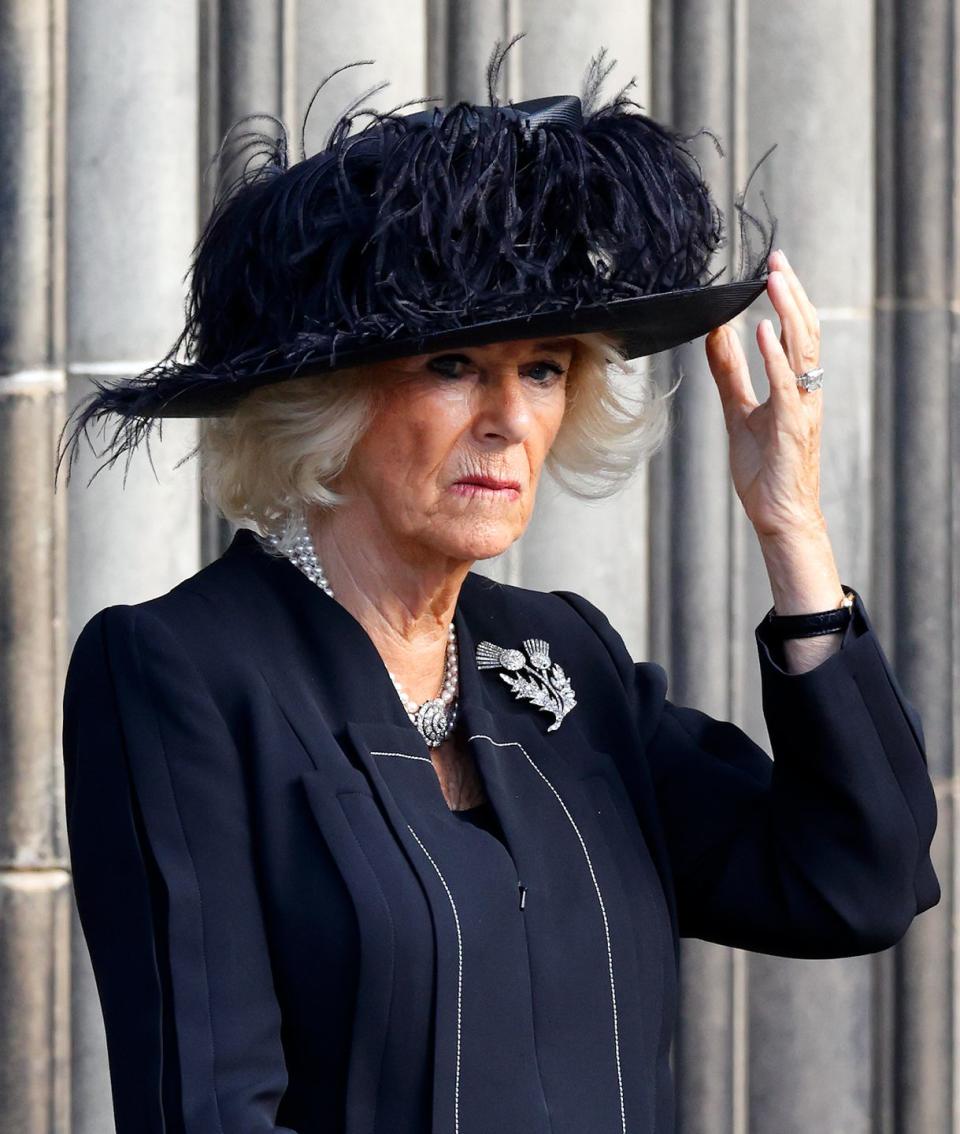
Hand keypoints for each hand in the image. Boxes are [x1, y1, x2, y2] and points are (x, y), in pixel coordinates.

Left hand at [705, 248, 823, 539]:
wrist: (778, 516)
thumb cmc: (764, 470)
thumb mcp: (738, 412)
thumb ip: (729, 374)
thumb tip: (717, 335)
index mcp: (794, 387)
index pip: (796, 332)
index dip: (787, 298)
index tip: (773, 266)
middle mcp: (805, 392)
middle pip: (805, 331)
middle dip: (792, 293)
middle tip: (777, 258)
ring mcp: (801, 408)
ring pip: (803, 350)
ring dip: (789, 312)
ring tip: (775, 279)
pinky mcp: (791, 428)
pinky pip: (787, 385)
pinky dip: (777, 357)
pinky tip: (766, 331)